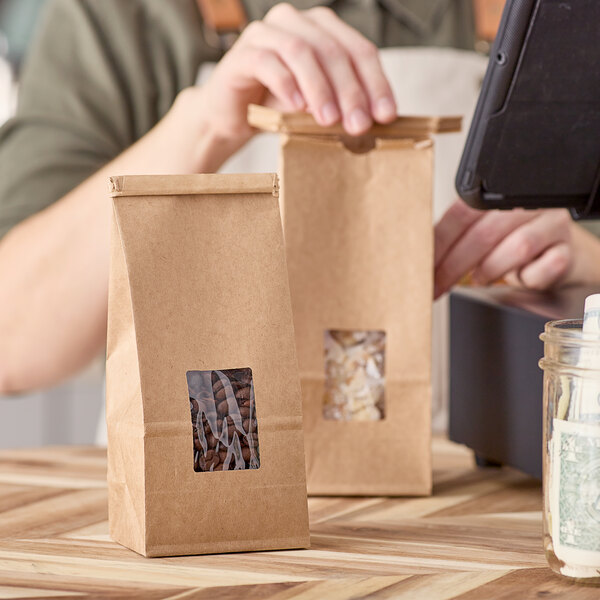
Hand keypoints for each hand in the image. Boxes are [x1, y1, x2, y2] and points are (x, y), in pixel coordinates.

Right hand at [180, 3, 395, 163]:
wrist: (233, 116)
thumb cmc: (278, 106)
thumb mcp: (318, 104)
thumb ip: (343, 104)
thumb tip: (376, 120)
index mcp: (323, 29)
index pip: (359, 50)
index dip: (376, 83)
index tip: (386, 115)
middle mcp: (296, 22)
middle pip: (333, 50)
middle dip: (350, 91)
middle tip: (359, 125)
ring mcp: (266, 33)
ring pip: (301, 52)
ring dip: (320, 88)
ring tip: (329, 120)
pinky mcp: (242, 53)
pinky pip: (267, 62)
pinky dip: (285, 84)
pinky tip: (297, 107)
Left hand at [433, 199, 599, 298]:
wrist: (559, 257)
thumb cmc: (512, 246)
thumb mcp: (482, 236)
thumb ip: (455, 239)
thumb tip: (417, 260)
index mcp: (499, 195)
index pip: (461, 213)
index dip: (438, 244)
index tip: (421, 267)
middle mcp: (527, 203)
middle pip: (484, 232)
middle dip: (453, 266)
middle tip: (437, 286)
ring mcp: (552, 224)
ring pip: (517, 247)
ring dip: (491, 270)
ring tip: (481, 279)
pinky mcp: (569, 249)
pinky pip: (545, 267)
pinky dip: (527, 280)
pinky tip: (520, 279)